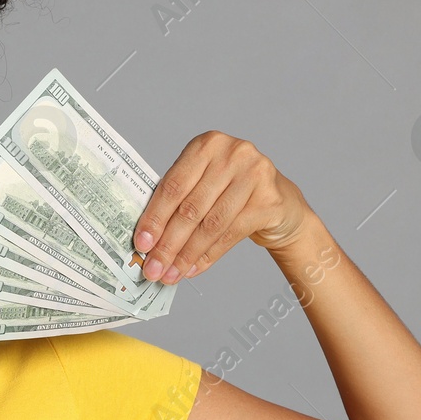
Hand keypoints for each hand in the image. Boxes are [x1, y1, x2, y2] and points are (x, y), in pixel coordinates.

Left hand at [131, 131, 310, 283]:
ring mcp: (255, 174)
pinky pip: (231, 234)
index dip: (154, 218)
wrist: (280, 203)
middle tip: (153, 268)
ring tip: (170, 274)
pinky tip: (193, 269)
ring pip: (211, 224)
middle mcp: (233, 154)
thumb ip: (177, 202)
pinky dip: (208, 256)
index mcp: (207, 144)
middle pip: (191, 207)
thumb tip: (147, 240)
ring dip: (186, 254)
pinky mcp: (270, 200)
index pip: (173, 186)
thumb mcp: (203, 185)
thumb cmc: (231, 192)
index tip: (140, 244)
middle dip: (168, 243)